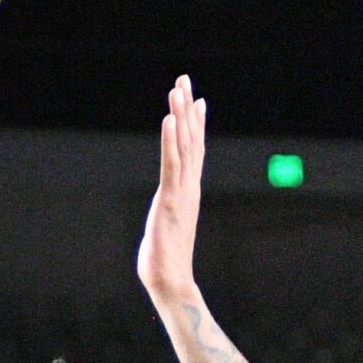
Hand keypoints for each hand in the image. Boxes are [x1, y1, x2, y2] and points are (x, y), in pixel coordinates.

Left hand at [137, 75, 206, 302]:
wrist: (171, 282)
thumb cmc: (165, 262)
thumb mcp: (167, 226)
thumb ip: (168, 213)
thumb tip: (165, 214)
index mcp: (188, 192)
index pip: (194, 152)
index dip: (196, 124)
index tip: (197, 100)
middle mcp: (188, 187)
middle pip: (191, 140)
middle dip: (187, 108)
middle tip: (184, 80)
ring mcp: (181, 192)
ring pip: (183, 146)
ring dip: (180, 115)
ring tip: (178, 89)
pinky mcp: (170, 200)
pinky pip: (171, 165)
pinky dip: (171, 140)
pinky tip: (170, 119)